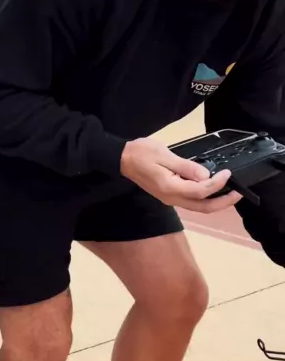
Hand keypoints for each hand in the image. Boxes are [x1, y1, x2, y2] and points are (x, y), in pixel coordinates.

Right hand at [120, 137, 241, 212]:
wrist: (121, 159)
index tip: (227, 173)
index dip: (217, 184)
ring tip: (230, 192)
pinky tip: (212, 189)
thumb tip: (206, 176)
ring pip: (198, 207)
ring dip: (216, 202)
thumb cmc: (141, 153)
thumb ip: (185, 167)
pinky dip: (206, 198)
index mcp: (170, 188)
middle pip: (203, 207)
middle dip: (223, 203)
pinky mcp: (169, 195)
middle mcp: (171, 198)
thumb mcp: (164, 155)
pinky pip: (192, 201)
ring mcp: (170, 198)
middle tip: (239, 193)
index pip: (200, 191)